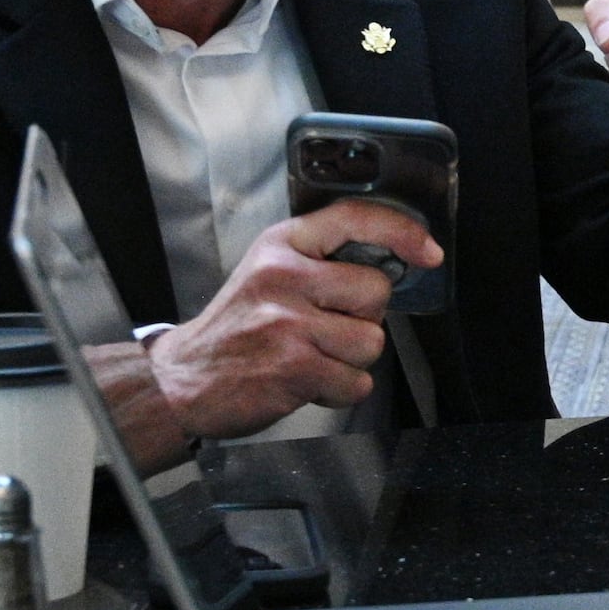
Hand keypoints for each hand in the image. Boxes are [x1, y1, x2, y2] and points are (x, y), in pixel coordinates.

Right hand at [142, 199, 438, 445]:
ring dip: (351, 360)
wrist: (181, 379)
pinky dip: (339, 392)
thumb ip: (317, 263)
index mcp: (281, 246)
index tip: (427, 252)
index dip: (402, 231)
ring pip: (371, 341)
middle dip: (363, 318)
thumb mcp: (266, 273)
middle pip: (376, 290)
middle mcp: (284, 276)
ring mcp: (289, 322)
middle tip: (326, 330)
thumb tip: (388, 265)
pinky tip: (306, 382)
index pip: (354, 217)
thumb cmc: (233, 330)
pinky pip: (356, 382)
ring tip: (312, 358)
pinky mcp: (294, 366)